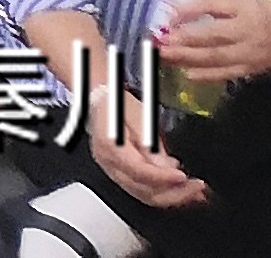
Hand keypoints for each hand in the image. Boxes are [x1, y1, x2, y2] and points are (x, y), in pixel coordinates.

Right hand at [98, 66, 211, 211]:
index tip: (183, 177)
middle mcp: (110, 164)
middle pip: (144, 191)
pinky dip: (166, 193)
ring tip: (195, 191)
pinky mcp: (124, 177)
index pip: (138, 171)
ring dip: (174, 196)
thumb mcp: (138, 117)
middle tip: (197, 188)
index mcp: (110, 147)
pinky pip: (146, 191)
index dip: (163, 178)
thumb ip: (150, 142)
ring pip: (147, 196)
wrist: (104, 104)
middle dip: (175, 193)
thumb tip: (166, 167)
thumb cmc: (120, 106)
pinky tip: (182, 188)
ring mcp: (115, 173)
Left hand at [161, 0, 270, 82]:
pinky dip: (207, 75)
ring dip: (189, 58)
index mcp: (240, 8)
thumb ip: (205, 1)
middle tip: (161, 42)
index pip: (213, 5)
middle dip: (185, 40)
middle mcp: (244, 32)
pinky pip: (227, 74)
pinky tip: (188, 74)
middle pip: (213, 36)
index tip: (168, 15)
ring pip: (217, 57)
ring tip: (166, 56)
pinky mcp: (249, 69)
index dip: (190, 10)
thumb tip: (175, 10)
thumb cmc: (249, 12)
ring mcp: (247, 53)